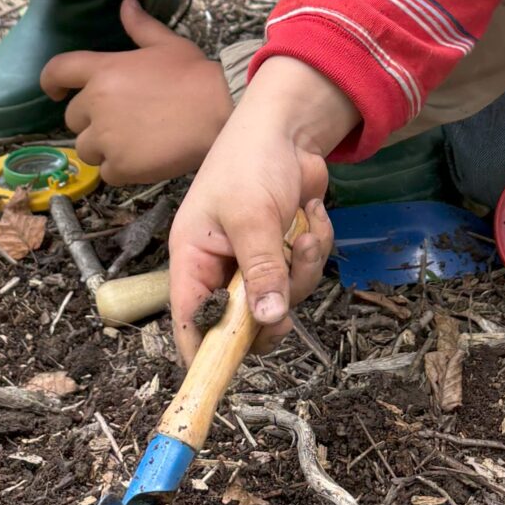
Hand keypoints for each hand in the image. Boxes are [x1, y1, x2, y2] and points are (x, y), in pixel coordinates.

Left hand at [41, 0, 233, 184]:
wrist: (218, 110)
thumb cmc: (194, 75)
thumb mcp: (166, 44)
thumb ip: (140, 26)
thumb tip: (127, 4)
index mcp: (103, 70)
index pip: (57, 71)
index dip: (50, 82)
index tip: (56, 92)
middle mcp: (96, 103)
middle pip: (73, 118)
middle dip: (91, 120)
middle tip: (123, 120)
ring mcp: (106, 137)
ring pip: (87, 148)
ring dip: (103, 147)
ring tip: (135, 142)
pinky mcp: (120, 165)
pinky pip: (107, 173)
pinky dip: (121, 169)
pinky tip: (145, 159)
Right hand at [167, 59, 355, 357]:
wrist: (289, 127)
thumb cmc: (250, 160)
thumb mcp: (251, 216)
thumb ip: (260, 270)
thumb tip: (267, 321)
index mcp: (193, 259)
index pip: (190, 321)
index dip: (204, 353)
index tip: (224, 377)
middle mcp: (220, 267)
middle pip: (243, 321)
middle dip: (273, 306)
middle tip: (287, 295)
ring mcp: (254, 261)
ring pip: (283, 298)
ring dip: (302, 267)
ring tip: (303, 231)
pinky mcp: (284, 251)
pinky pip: (305, 272)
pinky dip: (314, 245)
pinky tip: (308, 213)